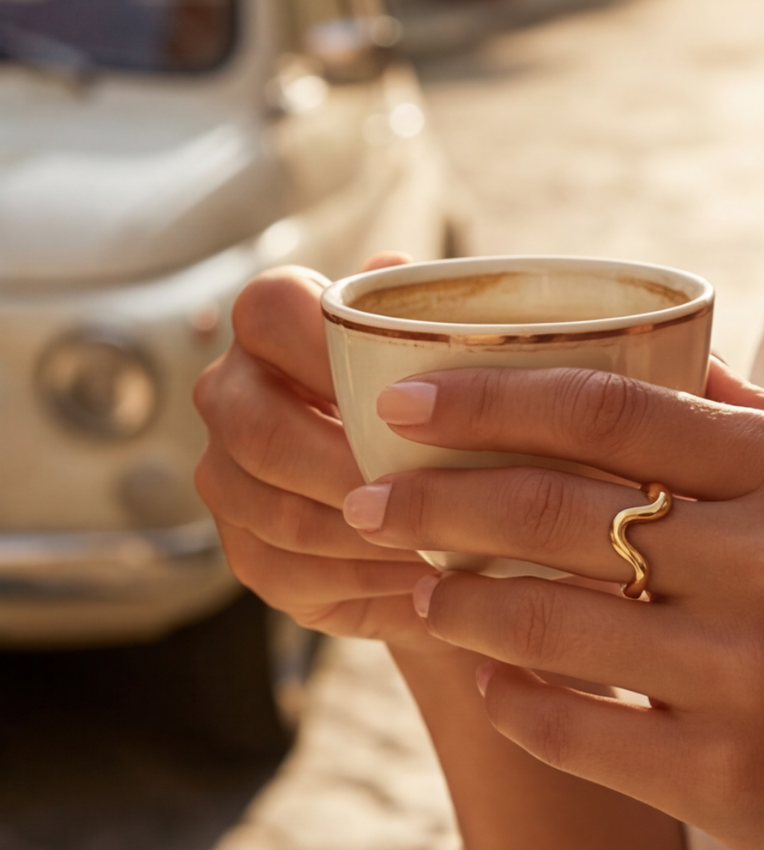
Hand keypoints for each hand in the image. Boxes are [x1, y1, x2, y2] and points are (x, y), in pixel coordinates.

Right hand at [193, 257, 439, 650]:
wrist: (441, 504)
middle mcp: (232, 394)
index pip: (268, 310)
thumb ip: (421, 314)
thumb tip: (392, 269)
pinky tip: (420, 578)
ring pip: (275, 511)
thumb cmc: (448, 409)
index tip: (400, 387)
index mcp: (273, 325)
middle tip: (425, 489)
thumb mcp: (450, 356)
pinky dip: (362, 580)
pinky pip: (287, 571)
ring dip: (363, 533)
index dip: (324, 346)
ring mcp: (226, 477)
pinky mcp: (243, 552)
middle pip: (259, 430)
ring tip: (437, 543)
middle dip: (345, 466)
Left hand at [344, 360, 763, 849]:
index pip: (607, 409)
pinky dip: (511, 699)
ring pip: (544, 618)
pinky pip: (574, 729)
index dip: (489, 400)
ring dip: (455, 599)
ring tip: (412, 587)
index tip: (406, 402)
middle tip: (364, 497)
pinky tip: (482, 678)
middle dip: (433, 498)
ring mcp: (744, 675)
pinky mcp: (726, 779)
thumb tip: (667, 357)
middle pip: (552, 507)